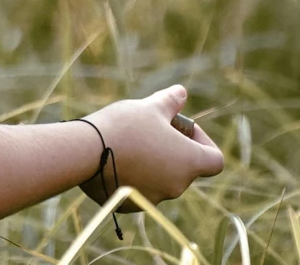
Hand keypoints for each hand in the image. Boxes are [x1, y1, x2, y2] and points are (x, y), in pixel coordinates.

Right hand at [79, 86, 224, 208]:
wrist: (85, 152)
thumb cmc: (124, 126)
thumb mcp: (150, 107)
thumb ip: (170, 102)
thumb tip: (181, 92)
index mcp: (189, 162)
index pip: (215, 160)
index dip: (203, 141)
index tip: (180, 128)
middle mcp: (177, 186)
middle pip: (184, 167)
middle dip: (171, 148)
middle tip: (148, 128)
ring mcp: (154, 199)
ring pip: (161, 178)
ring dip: (152, 162)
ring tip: (127, 142)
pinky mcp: (131, 206)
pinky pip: (139, 190)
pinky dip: (133, 176)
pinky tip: (114, 158)